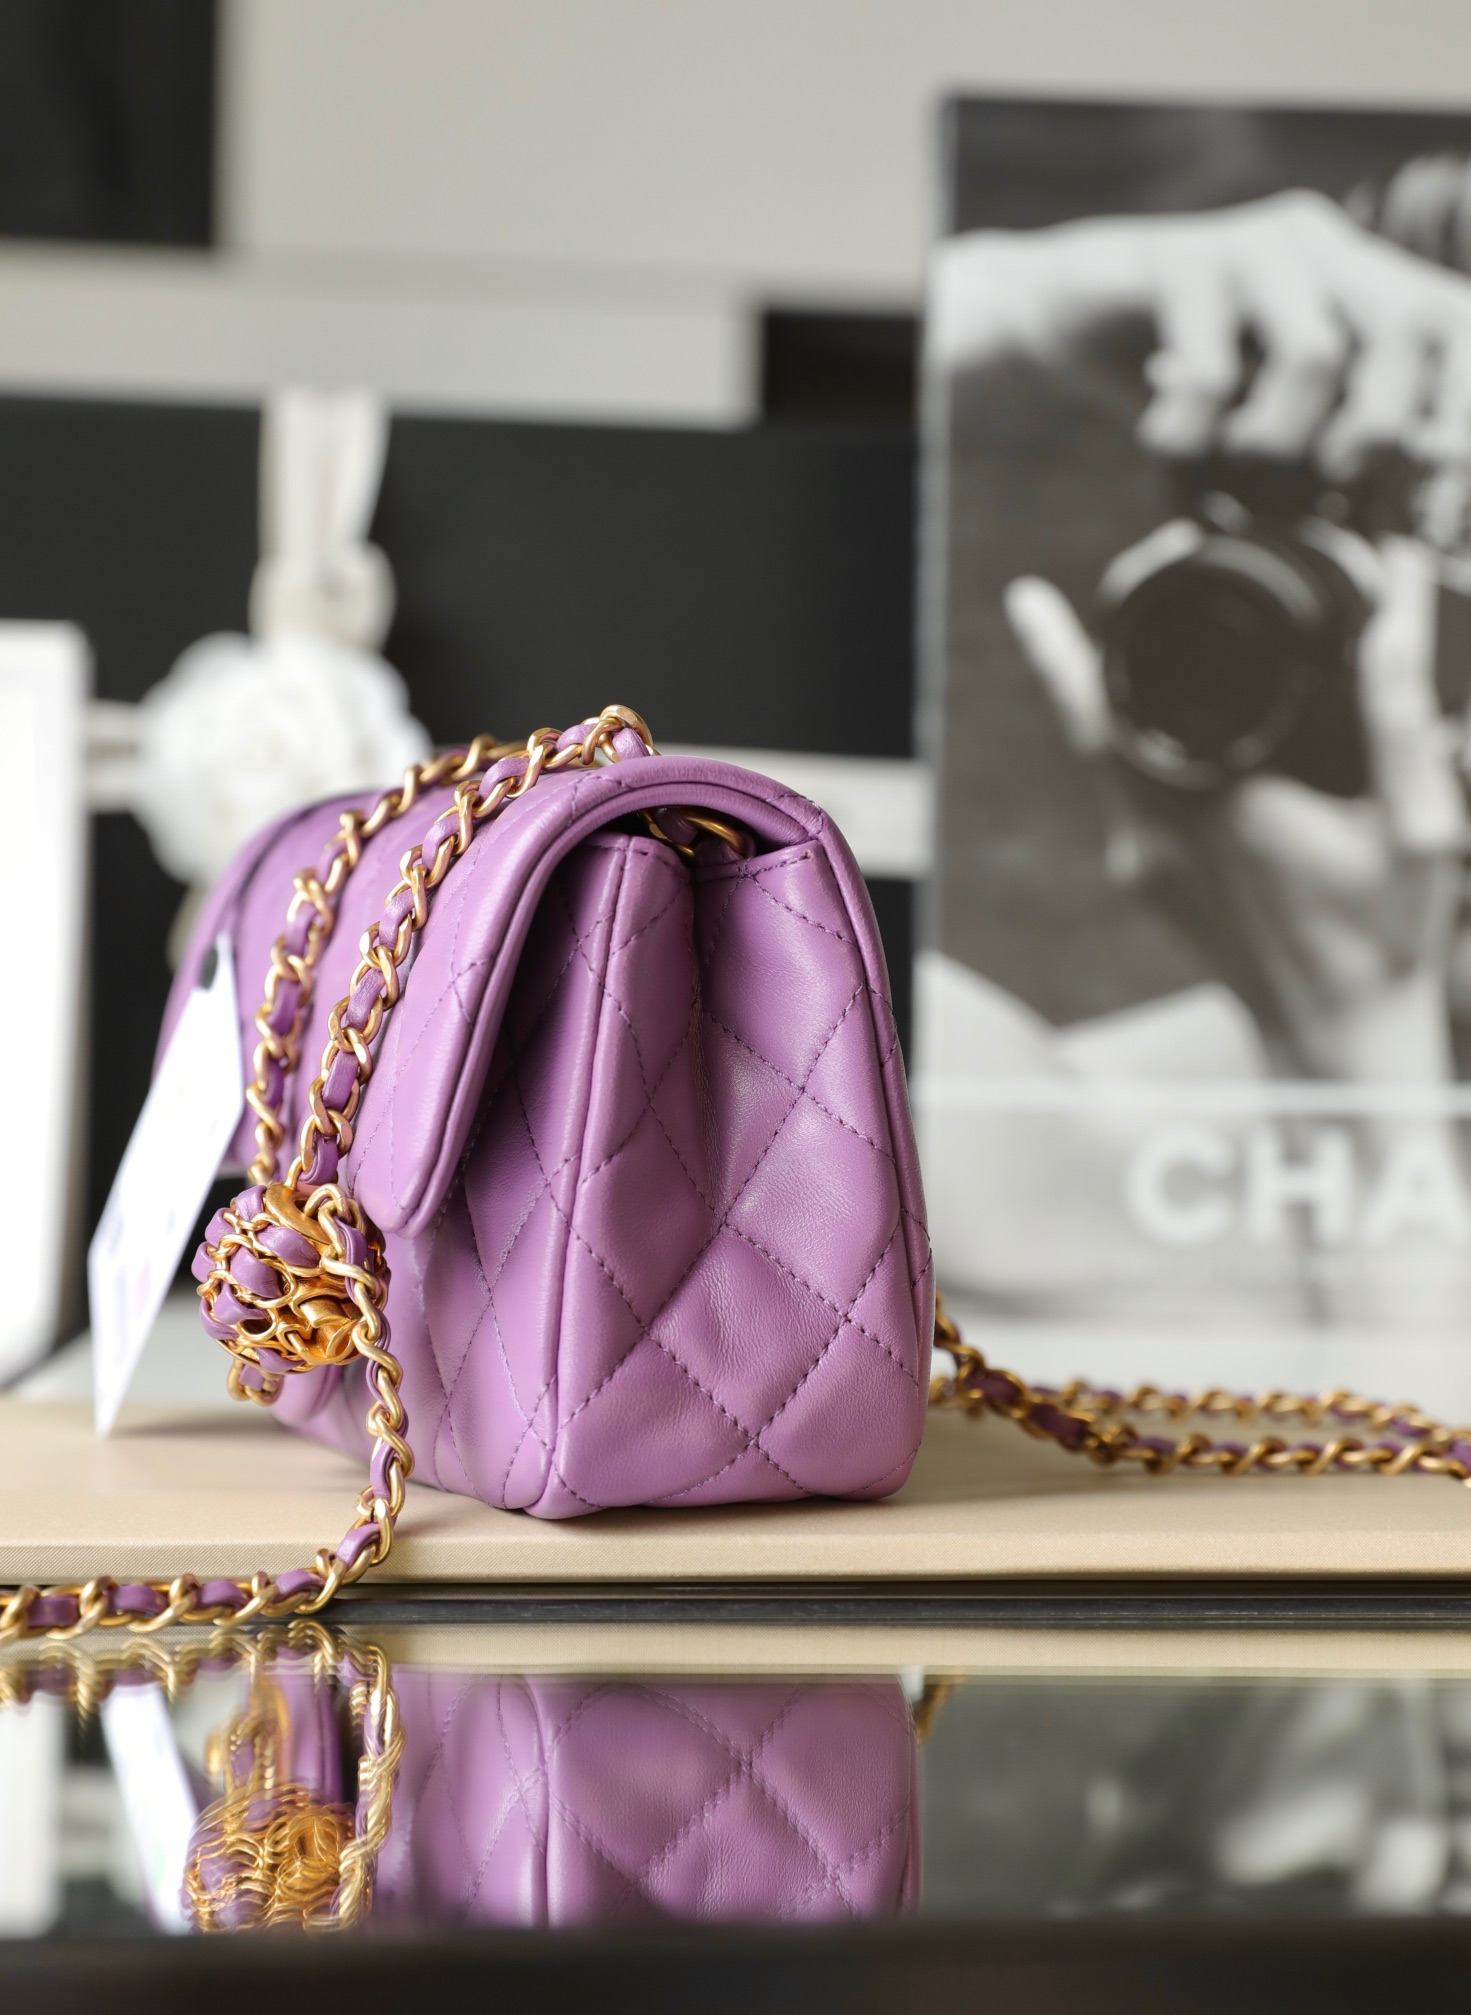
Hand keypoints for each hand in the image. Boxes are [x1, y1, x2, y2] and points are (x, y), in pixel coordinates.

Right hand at [931, 192, 1470, 481]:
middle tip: (1337, 482)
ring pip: (1315, 356)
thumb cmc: (1185, 388)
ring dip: (1278, 443)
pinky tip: (1167, 447)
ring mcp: (1258, 251)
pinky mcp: (1183, 264)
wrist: (1065, 314)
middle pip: (1411, 332)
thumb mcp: (1272, 424)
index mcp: (1369, 286)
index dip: (1462, 415)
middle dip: (1384, 432)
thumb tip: (1409, 551)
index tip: (1440, 504)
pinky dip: (1193, 436)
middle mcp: (1330, 253)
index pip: (1458, 327)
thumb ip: (1336, 467)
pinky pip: (1210, 373)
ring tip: (1236, 466)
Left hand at [1003, 539, 1464, 1083]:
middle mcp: (1154, 838)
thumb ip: (1400, 704)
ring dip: (1086, 694)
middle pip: (1082, 721)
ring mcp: (1142, 867)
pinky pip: (1114, 791)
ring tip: (1075, 633)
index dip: (1068, 640)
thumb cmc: (1387, 941)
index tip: (1052, 588)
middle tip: (1044, 597)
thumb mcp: (1416, 821)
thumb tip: (1400, 587)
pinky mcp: (1146, 883)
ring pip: (1092, 758)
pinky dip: (1117, 740)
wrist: (1341, 1044)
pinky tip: (1140, 710)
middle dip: (1065, 650)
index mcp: (1210, 808)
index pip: (1111, 699)